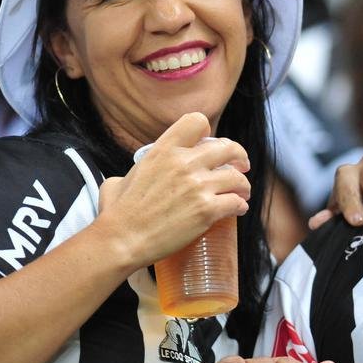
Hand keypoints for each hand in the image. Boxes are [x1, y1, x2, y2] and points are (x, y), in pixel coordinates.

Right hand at [95, 112, 251, 270]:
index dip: (209, 132)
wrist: (121, 241)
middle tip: (241, 166)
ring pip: (237, 177)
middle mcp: (183, 163)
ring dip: (243, 185)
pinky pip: (236, 202)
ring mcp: (197, 186)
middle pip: (228, 148)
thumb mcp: (121, 177)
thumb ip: (139, 169)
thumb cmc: (118, 214)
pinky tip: (238, 208)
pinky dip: (240, 205)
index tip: (213, 144)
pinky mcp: (207, 209)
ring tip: (242, 192)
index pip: (196, 122)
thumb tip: (140, 172)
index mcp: (163, 151)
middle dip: (239, 157)